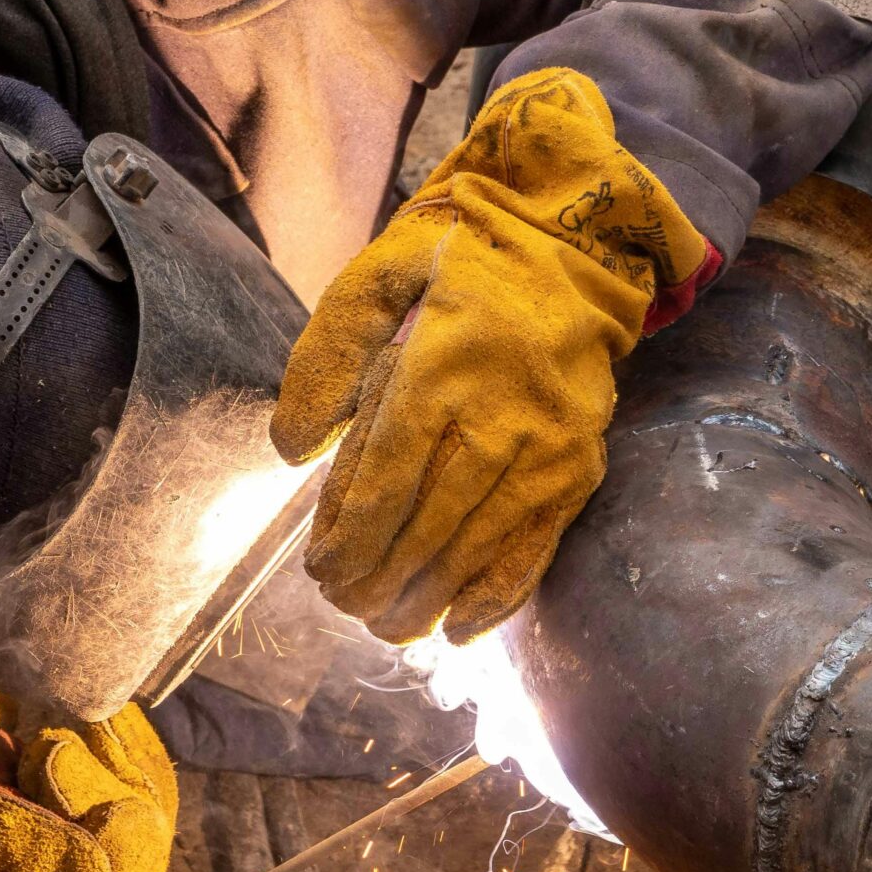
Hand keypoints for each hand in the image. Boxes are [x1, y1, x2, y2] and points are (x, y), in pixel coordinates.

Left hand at [271, 67, 714, 643]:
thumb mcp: (376, 276)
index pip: (385, 478)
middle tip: (344, 605)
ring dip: (428, 597)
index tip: (319, 572)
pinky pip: (535, 547)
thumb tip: (292, 449)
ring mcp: (548, 447)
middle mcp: (500, 415)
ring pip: (478, 545)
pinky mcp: (578, 467)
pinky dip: (497, 595)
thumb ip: (326, 356)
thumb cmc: (462, 258)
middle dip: (379, 578)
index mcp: (442, 366)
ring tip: (388, 625)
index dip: (349, 538)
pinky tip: (459, 627)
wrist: (575, 245)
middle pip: (428, 524)